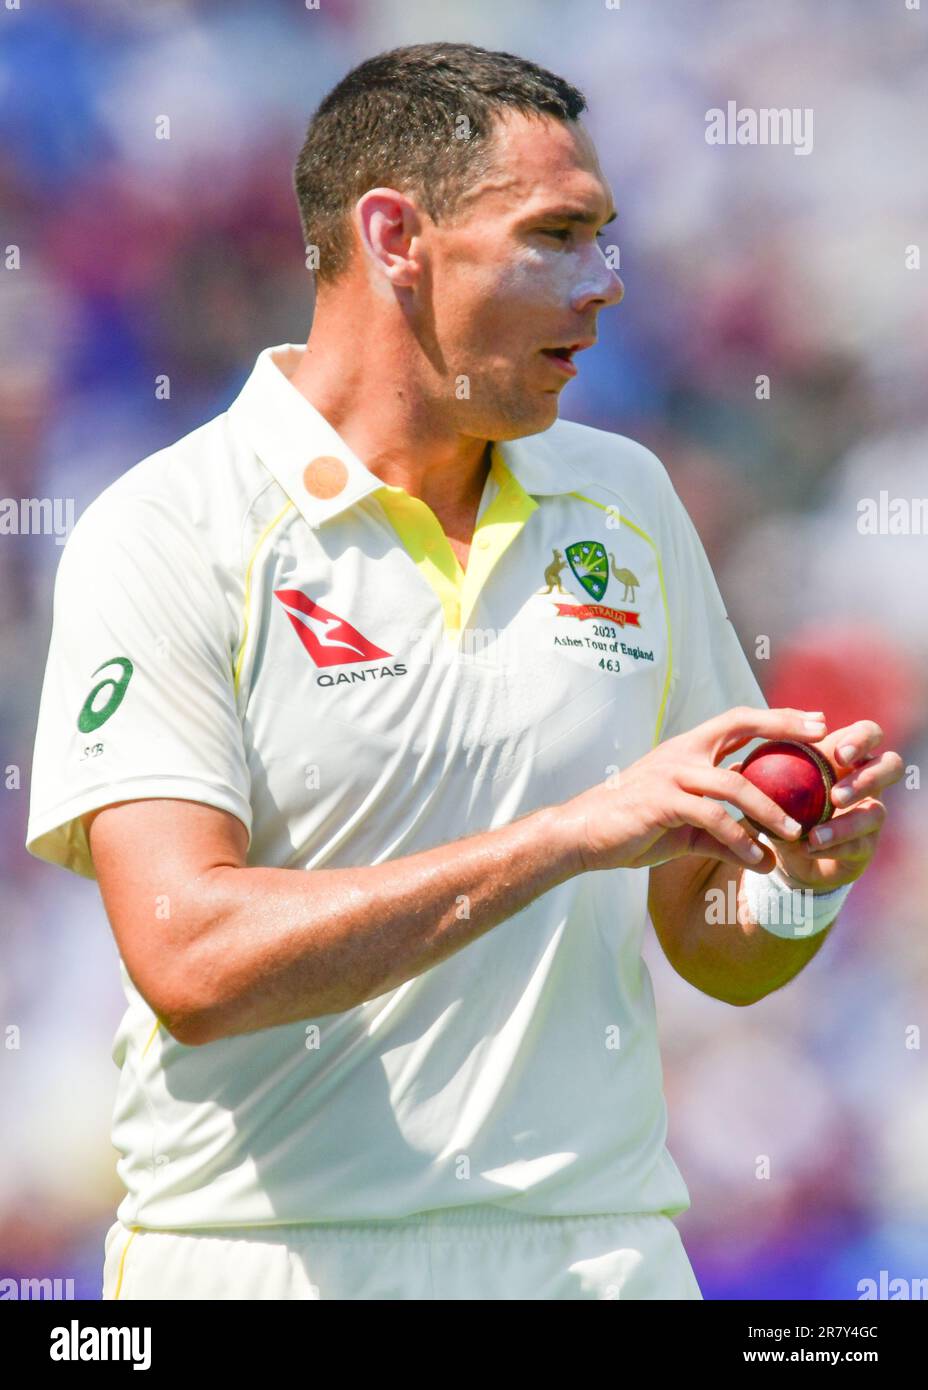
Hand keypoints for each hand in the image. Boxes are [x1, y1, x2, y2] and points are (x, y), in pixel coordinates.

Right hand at [560, 705, 834, 873]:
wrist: (583, 835)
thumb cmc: (635, 827)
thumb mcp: (686, 830)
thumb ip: (725, 835)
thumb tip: (766, 856)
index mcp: (687, 750)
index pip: (738, 720)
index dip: (777, 718)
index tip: (814, 722)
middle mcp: (682, 753)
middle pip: (739, 725)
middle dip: (783, 728)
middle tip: (821, 739)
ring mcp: (671, 774)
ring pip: (733, 782)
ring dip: (769, 809)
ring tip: (795, 832)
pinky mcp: (661, 801)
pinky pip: (711, 817)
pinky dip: (738, 839)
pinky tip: (755, 858)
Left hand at [730, 720, 904, 891]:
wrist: (791, 852)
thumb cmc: (784, 805)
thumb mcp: (774, 784)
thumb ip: (764, 768)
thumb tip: (737, 761)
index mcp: (846, 758)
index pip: (868, 734)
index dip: (861, 739)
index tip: (838, 754)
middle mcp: (866, 782)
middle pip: (892, 765)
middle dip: (869, 777)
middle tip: (836, 795)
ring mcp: (870, 815)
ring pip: (877, 812)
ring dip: (847, 822)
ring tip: (815, 834)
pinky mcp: (866, 847)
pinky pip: (859, 845)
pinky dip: (833, 846)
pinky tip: (809, 848)